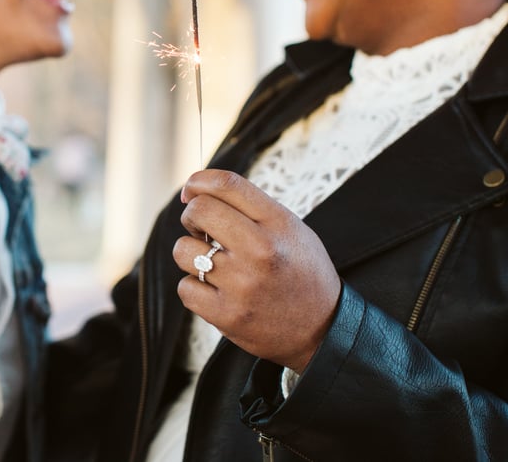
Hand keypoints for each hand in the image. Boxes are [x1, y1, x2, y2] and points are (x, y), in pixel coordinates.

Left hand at [173, 169, 340, 372]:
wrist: (323, 328)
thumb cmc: (300, 271)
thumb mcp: (289, 228)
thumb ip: (249, 206)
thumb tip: (193, 190)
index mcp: (278, 223)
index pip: (228, 184)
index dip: (199, 180)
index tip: (190, 189)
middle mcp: (260, 250)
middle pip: (199, 211)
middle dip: (192, 216)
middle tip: (202, 229)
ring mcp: (242, 285)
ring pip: (184, 251)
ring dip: (192, 255)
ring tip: (213, 264)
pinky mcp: (227, 315)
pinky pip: (185, 288)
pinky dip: (195, 288)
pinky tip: (216, 290)